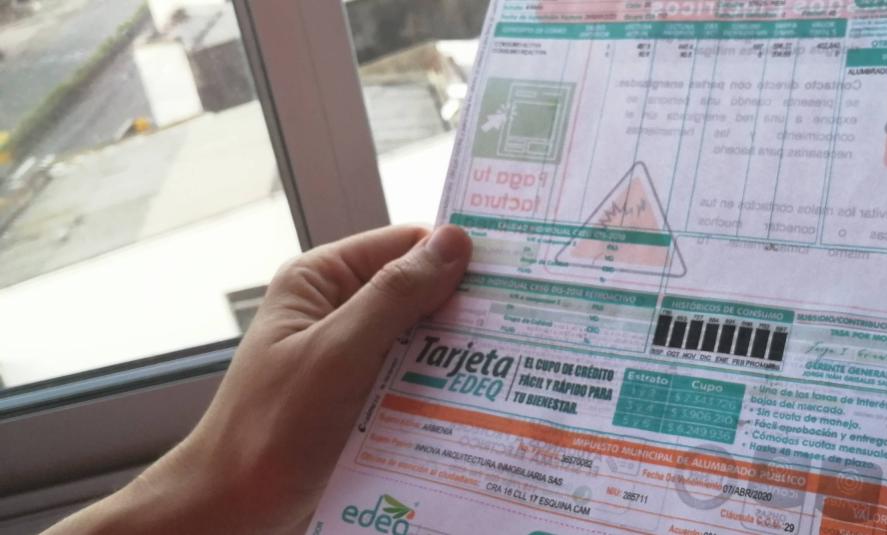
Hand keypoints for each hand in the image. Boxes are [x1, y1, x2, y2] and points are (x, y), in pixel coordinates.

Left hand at [46, 225, 471, 533]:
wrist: (235, 507)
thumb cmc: (272, 426)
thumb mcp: (339, 351)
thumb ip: (396, 295)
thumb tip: (454, 241)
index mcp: (321, 280)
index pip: (404, 246)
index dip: (455, 255)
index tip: (513, 273)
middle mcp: (337, 310)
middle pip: (418, 292)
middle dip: (463, 310)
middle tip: (522, 325)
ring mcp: (350, 356)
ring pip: (421, 341)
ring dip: (456, 355)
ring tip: (508, 364)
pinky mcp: (362, 398)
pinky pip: (413, 380)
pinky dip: (441, 388)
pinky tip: (477, 399)